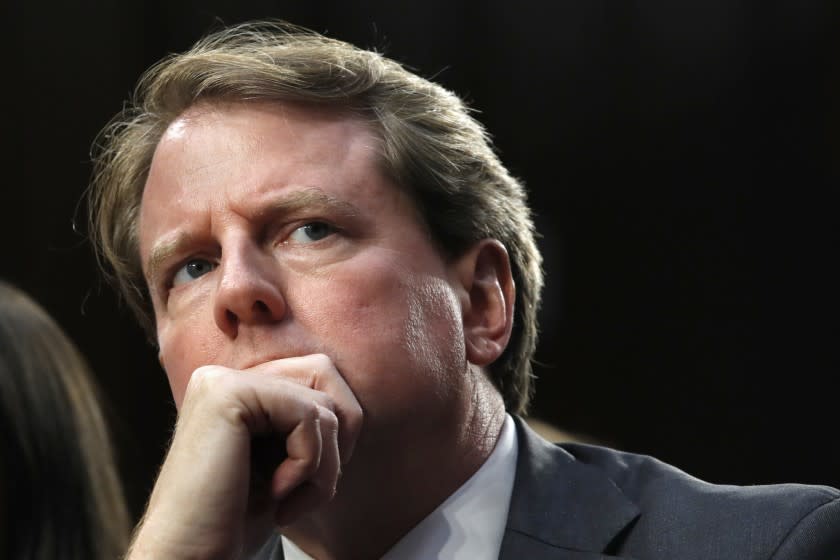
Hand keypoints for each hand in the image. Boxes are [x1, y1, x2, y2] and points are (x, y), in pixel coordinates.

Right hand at [126, 354, 362, 558]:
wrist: (191, 556)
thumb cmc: (237, 519)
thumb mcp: (283, 461)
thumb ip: (306, 423)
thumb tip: (351, 407)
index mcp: (237, 389)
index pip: (319, 378)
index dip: (337, 433)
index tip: (314, 481)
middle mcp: (225, 377)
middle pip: (326, 379)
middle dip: (336, 442)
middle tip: (310, 490)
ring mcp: (223, 381)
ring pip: (322, 406)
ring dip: (322, 467)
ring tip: (287, 501)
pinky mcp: (228, 394)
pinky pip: (307, 416)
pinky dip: (308, 464)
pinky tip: (275, 494)